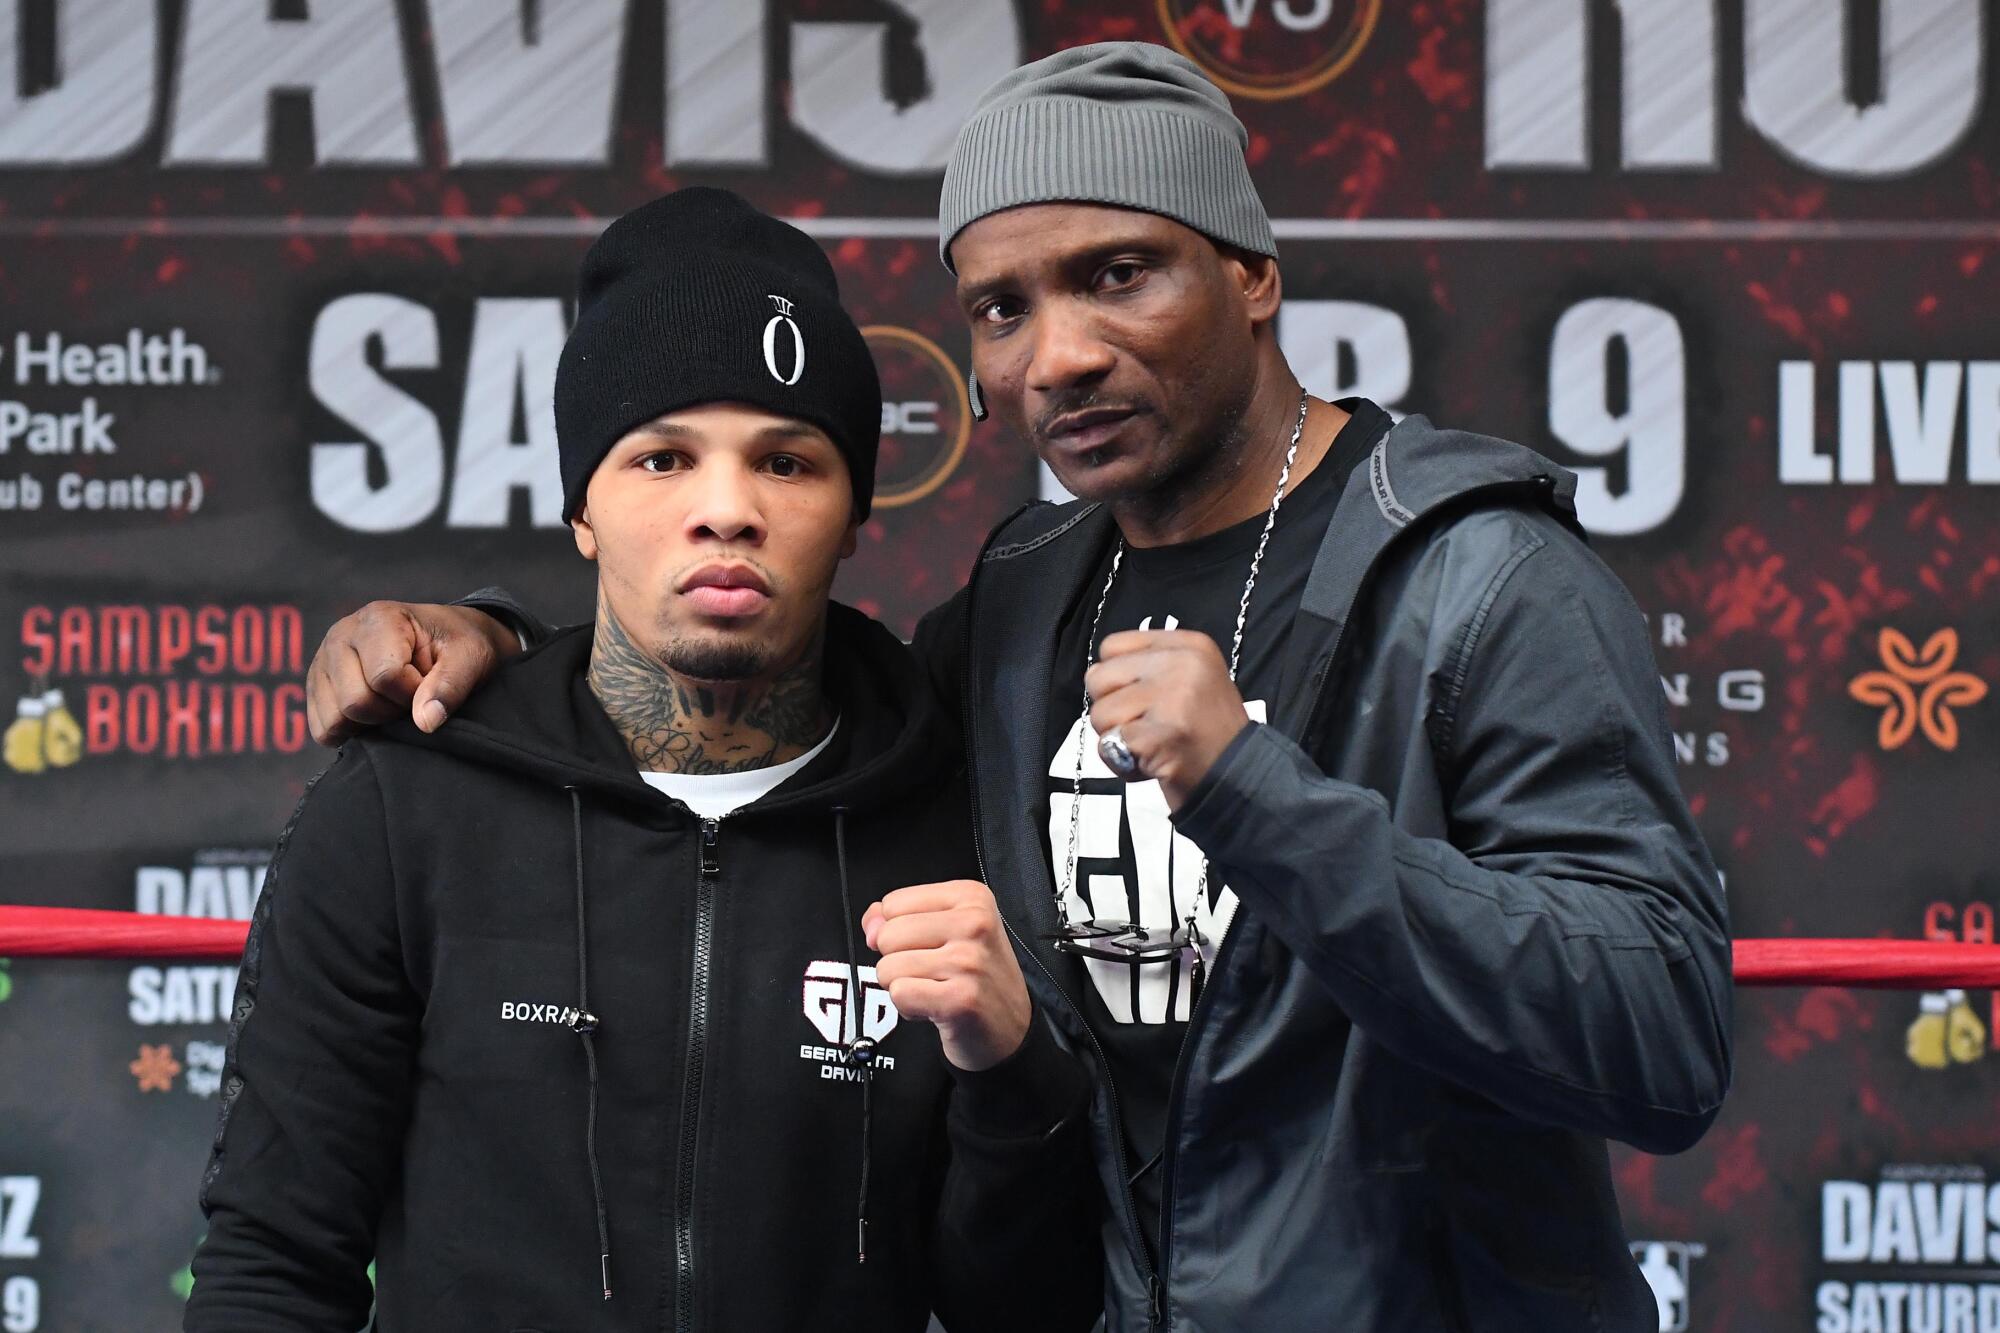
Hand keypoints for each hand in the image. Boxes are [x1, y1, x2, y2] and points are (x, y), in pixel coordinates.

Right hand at [305, 602, 518, 746]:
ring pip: (335, 719)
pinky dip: (351, 731)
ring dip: (371, 722)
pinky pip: (322, 728)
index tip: (428, 684)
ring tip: (392, 701)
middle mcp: (342, 634)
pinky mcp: (316, 685)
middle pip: (355, 701)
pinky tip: (374, 713)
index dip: (413, 694)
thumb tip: (426, 722)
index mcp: (379, 619)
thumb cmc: (457, 645)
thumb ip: (450, 687)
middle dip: (391, 711)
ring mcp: (323, 660)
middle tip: (411, 697)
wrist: (445, 638)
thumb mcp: (470, 658)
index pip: (385, 677)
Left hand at [863, 880, 1030, 1072]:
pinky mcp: (960, 999)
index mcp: (971, 896)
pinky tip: (935, 1007)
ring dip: (903, 986)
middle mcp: (974, 923)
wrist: (1011, 1028)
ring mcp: (969, 962)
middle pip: (887, 935)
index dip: (900, 931)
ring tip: (936, 990)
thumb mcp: (944, 930)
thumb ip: (899, 917)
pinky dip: (909, 1008)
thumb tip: (870, 923)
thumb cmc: (975, 976)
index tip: (932, 946)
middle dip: (898, 960)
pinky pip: (899, 994)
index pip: (893, 903)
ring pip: (888, 967)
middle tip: (933, 973)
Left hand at [1084, 629, 1252, 808]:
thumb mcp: (1191, 678)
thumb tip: (1096, 672)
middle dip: (1112, 710)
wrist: (1238, 779)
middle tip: (1146, 726)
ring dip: (1117, 739)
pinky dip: (1122, 763)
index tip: (1143, 699)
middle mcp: (1182, 664)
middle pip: (1098, 678)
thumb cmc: (1206, 732)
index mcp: (1188, 645)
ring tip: (1152, 744)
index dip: (1116, 679)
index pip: (1112, 646)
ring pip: (1100, 713)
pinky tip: (1150, 763)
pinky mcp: (1160, 735)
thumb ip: (1148, 666)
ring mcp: (1172, 699)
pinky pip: (1109, 746)